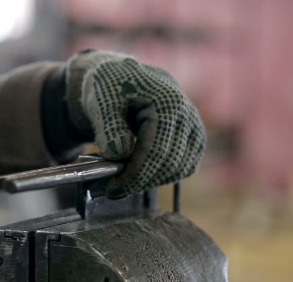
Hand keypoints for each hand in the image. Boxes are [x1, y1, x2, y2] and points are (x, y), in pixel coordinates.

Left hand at [66, 50, 205, 197]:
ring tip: (125, 178)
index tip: (113, 190)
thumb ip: (110, 127)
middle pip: (171, 163)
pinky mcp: (194, 135)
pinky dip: (165, 174)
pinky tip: (142, 173)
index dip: (135, 176)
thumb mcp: (101, 101)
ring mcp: (194, 124)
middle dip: (141, 181)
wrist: (120, 76)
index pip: (156, 151)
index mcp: (166, 102)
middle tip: (113, 188)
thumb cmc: (109, 87)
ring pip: (181, 168)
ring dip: (153, 180)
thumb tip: (120, 156)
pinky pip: (186, 164)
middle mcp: (187, 113)